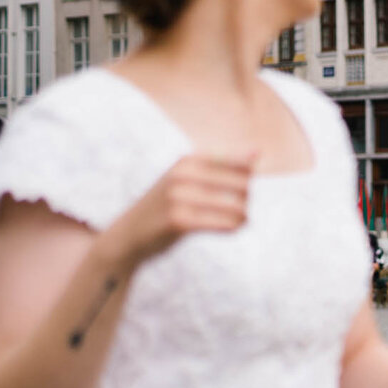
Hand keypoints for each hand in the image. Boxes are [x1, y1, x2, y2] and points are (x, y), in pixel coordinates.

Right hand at [110, 150, 257, 265]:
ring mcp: (179, 196)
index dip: (248, 180)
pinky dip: (233, 227)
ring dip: (243, 217)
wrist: (128, 235)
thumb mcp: (188, 178)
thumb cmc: (166, 205)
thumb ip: (222, 165)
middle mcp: (182, 173)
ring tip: (237, 221)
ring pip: (237, 206)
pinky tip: (230, 228)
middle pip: (243, 185)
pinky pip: (225, 223)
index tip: (237, 192)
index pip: (241, 164)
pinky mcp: (179, 220)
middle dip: (246, 200)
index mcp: (187, 160)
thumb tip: (258, 151)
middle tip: (238, 210)